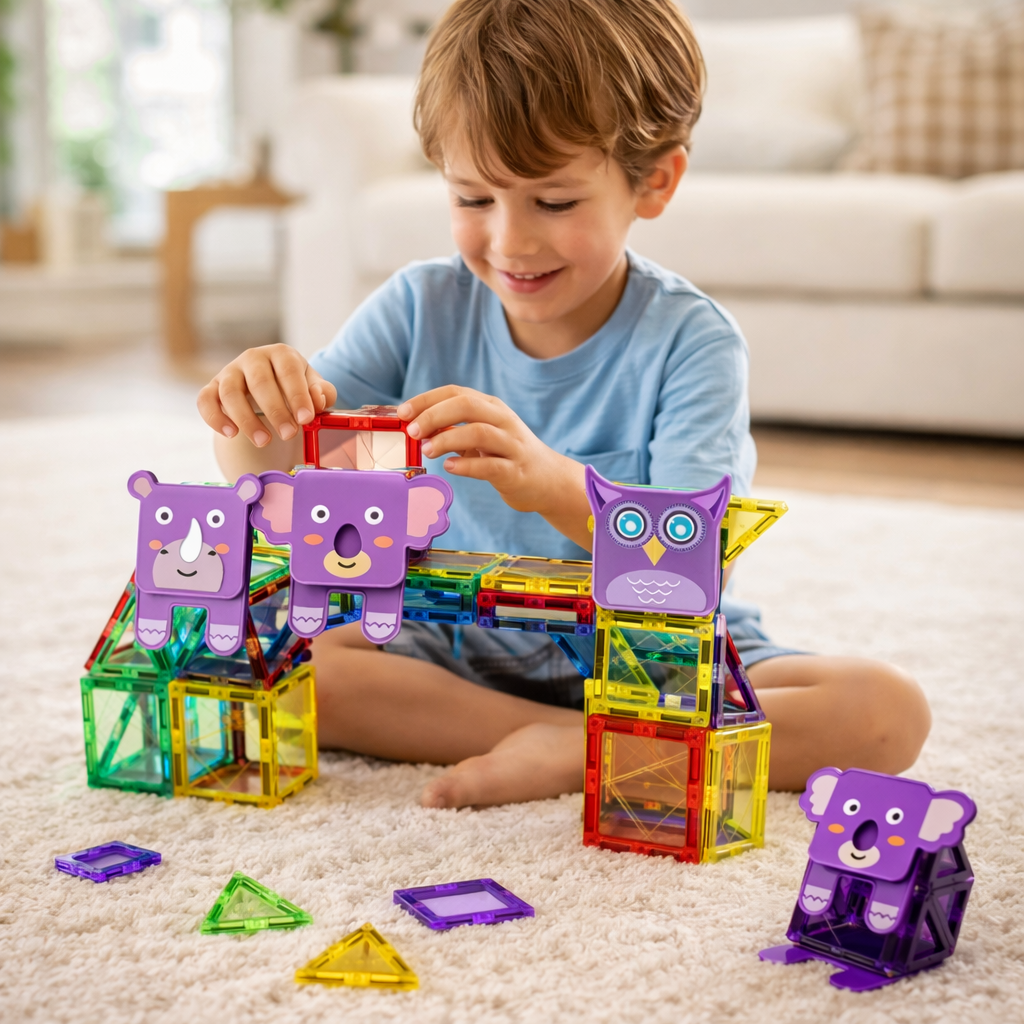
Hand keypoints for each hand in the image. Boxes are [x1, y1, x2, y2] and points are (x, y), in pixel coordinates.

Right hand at [197, 344, 336, 446]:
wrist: (269, 388)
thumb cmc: (294, 387)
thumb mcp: (313, 387)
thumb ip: (323, 393)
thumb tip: (318, 399)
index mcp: (281, 354)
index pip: (288, 370)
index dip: (297, 395)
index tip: (306, 419)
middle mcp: (253, 358)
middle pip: (259, 382)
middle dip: (275, 411)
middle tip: (289, 434)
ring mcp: (230, 372)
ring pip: (230, 393)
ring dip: (246, 419)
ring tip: (264, 441)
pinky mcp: (212, 387)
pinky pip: (205, 400)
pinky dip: (215, 418)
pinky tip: (231, 434)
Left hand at [397, 386, 591, 548]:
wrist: (548, 480)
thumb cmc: (507, 456)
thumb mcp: (482, 436)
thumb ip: (454, 430)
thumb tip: (416, 427)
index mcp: (491, 407)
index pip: (456, 392)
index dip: (426, 400)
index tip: (403, 413)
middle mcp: (503, 421)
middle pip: (466, 406)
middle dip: (434, 415)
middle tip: (413, 432)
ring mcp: (512, 445)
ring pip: (478, 432)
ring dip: (447, 440)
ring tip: (427, 451)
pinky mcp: (516, 471)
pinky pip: (490, 466)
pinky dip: (466, 465)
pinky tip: (450, 467)